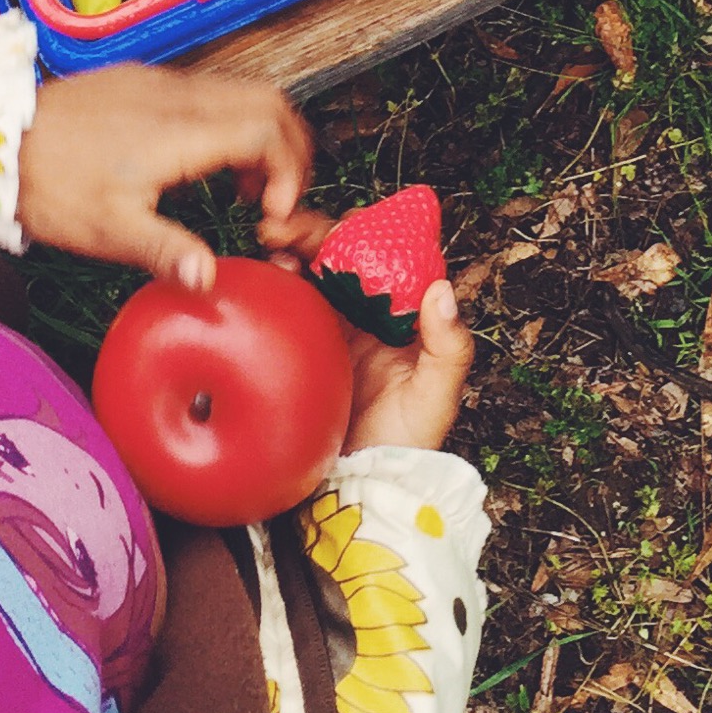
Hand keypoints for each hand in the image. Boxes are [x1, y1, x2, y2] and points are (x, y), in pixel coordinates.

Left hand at [17, 69, 311, 289]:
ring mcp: (163, 81)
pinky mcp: (144, 80)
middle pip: (270, 101)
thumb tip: (211, 279)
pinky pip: (210, 91)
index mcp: (182, 130)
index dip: (289, 172)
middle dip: (290, 149)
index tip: (270, 215)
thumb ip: (166, 251)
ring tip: (242, 191)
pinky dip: (230, 124)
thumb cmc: (55, 188)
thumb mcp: (110, 231)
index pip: (269, 130)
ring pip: (241, 92)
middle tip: (276, 200)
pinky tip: (203, 166)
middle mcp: (181, 95)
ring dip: (261, 137)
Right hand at [260, 208, 474, 451]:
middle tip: (285, 226)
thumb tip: (442, 291)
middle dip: (312, 230)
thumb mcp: (436, 398)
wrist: (354, 489)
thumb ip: (448, 348)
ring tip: (270, 242)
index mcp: (400, 315)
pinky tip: (263, 275)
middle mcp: (364, 313)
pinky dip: (271, 281)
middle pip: (339, 253)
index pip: (385, 254)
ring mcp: (327, 327)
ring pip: (307, 269)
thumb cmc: (403, 446)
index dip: (365, 229)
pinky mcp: (295, 344)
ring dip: (289, 247)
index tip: (342, 223)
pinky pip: (282, 303)